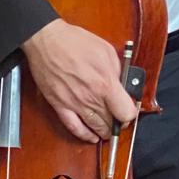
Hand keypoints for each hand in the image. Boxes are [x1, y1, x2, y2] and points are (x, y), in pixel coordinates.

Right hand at [21, 19, 137, 142]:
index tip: (130, 110)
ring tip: (109, 130)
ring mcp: (74, 103)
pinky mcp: (59, 105)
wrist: (47, 41)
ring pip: (94, 127)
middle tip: (120, 119)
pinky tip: (91, 137)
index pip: (125, 112)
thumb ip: (117, 71)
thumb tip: (122, 84)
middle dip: (118, 123)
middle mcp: (91, 97)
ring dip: (104, 131)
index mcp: (106, 84)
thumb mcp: (107, 51)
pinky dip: (84, 135)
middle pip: (111, 122)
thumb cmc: (75, 42)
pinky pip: (73, 127)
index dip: (131, 114)